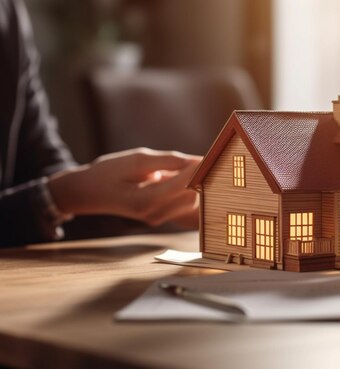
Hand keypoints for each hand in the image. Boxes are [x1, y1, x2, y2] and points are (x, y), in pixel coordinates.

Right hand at [48, 148, 201, 227]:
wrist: (89, 192)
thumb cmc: (110, 171)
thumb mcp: (137, 159)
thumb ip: (167, 161)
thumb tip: (196, 159)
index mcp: (145, 200)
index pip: (182, 185)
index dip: (199, 170)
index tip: (212, 156)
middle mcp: (153, 214)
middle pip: (192, 197)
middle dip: (203, 178)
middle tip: (214, 159)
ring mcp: (157, 218)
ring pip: (191, 202)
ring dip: (197, 184)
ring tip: (202, 164)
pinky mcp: (160, 217)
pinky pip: (182, 204)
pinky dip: (189, 189)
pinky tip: (190, 174)